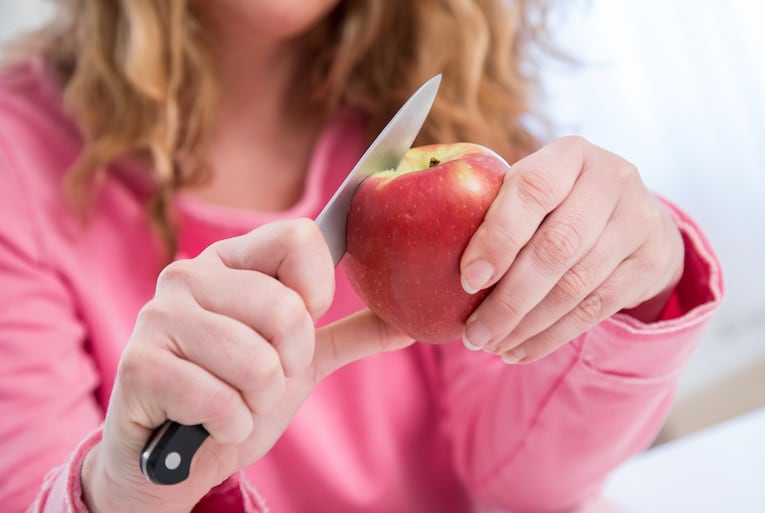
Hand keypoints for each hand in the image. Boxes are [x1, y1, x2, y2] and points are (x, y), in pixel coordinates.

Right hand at [81, 219, 412, 512]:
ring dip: (259, 400)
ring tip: (232, 399)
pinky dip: (230, 425)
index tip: (301, 323)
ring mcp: (158, 317)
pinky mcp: (139, 365)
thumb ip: (348, 334)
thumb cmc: (235, 393)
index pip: (300, 237)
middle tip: (262, 376)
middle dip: (290, 363)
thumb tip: (411, 324)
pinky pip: (222, 401)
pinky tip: (209, 423)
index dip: (316, 290)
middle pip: (287, 309)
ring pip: (258, 362)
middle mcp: (189, 275)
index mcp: (229, 260)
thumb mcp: (299, 361)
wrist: (176, 455)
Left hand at [459, 136, 683, 363]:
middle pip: (556, 248)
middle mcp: (611, 181)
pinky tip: (518, 351)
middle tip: (471, 334)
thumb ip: (494, 207)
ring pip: (576, 287)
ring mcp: (638, 222)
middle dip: (508, 299)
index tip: (467, 279)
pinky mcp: (649, 263)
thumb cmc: (558, 203)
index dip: (498, 237)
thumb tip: (420, 253)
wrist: (635, 214)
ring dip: (526, 325)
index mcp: (570, 155)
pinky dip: (551, 337)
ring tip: (489, 345)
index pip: (532, 191)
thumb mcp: (533, 188)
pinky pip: (595, 311)